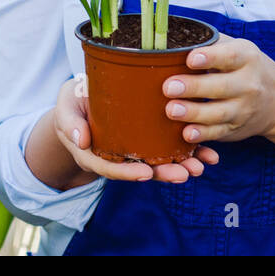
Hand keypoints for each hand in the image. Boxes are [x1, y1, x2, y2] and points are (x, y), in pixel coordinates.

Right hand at [54, 75, 218, 183]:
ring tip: (201, 165)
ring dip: (181, 165)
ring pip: (158, 163)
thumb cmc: (72, 104)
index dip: (128, 172)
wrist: (81, 101)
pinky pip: (169, 149)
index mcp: (94, 154)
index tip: (145, 173)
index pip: (111, 168)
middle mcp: (117, 157)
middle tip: (185, 173)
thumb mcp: (65, 109)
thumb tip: (80, 140)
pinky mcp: (148, 140)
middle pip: (141, 170)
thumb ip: (70, 123)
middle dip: (164, 173)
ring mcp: (134, 150)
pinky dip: (189, 151)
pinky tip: (209, 153)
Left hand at [163, 33, 274, 143]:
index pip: (230, 56)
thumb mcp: (236, 48)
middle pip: (221, 86)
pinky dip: (203, 134)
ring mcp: (243, 109)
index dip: (210, 57)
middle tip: (169, 87)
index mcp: (247, 57)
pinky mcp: (236, 128)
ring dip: (194, 113)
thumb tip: (172, 38)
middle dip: (194, 87)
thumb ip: (210, 43)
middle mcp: (249, 84)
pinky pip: (219, 132)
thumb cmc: (243, 66)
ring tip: (171, 109)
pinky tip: (187, 133)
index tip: (190, 59)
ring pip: (219, 113)